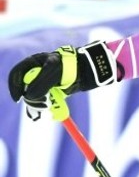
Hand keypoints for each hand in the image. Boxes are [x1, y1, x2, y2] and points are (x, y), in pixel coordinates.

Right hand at [7, 42, 121, 118]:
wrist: (86, 69)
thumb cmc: (69, 65)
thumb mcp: (53, 71)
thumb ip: (40, 83)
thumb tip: (29, 97)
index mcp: (33, 63)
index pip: (16, 74)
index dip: (14, 86)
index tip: (18, 98)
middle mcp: (35, 73)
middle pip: (23, 88)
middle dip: (29, 99)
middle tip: (38, 106)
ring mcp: (42, 82)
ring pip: (32, 97)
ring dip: (36, 105)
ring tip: (46, 108)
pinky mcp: (49, 91)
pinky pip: (41, 101)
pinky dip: (42, 108)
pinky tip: (44, 113)